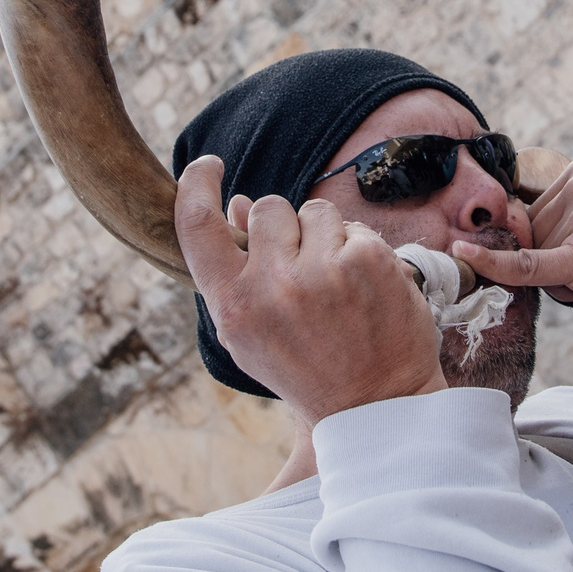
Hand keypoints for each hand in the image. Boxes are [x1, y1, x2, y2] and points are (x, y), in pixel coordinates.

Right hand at [174, 156, 443, 425]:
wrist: (376, 405)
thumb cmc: (307, 367)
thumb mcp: (254, 332)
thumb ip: (238, 270)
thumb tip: (236, 203)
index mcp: (233, 307)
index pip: (197, 224)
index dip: (196, 184)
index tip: (208, 166)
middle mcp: (274, 287)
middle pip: (267, 208)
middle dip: (282, 227)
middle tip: (301, 270)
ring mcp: (324, 271)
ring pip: (313, 210)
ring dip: (323, 236)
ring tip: (334, 284)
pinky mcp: (369, 259)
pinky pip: (353, 226)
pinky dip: (357, 249)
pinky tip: (363, 287)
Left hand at [447, 155, 572, 364]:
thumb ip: (564, 218)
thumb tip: (505, 236)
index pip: (534, 212)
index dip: (553, 244)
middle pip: (532, 234)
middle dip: (558, 262)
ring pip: (537, 259)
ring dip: (565, 281)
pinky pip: (527, 264)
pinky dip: (495, 265)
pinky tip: (466, 256)